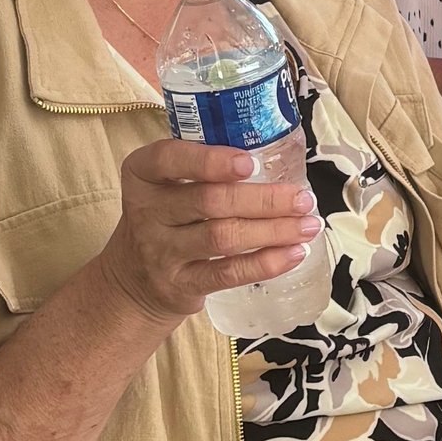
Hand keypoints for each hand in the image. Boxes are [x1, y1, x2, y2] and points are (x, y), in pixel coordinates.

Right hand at [98, 136, 321, 326]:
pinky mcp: (180, 284)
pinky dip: (265, 263)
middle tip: (303, 199)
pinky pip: (227, 274)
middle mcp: (146, 211)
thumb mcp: (167, 185)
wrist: (132, 279)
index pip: (169, 159)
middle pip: (210, 201)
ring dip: (273, 231)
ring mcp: (161, 251)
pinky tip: (294, 254)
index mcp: (143, 174)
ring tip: (308, 225)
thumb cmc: (166, 217)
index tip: (249, 162)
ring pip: (223, 237)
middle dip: (264, 199)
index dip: (210, 160)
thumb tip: (278, 156)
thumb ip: (206, 166)